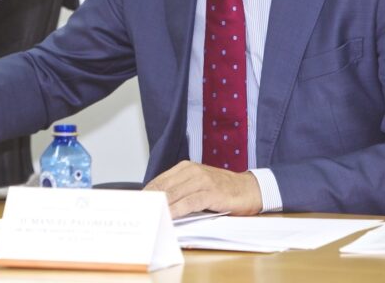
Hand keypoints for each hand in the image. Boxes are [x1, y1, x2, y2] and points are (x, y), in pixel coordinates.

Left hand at [144, 160, 262, 217]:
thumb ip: (180, 190)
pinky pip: (189, 202)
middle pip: (163, 187)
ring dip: (160, 206)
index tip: (135, 205)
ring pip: (174, 194)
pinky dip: (177, 210)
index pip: (159, 181)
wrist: (250, 189)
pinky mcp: (211, 192)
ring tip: (148, 216)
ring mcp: (202, 181)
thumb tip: (158, 204)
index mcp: (185, 167)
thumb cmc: (222, 190)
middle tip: (138, 213)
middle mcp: (192, 171)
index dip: (146, 194)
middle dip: (149, 201)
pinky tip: (169, 217)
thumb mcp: (198, 185)